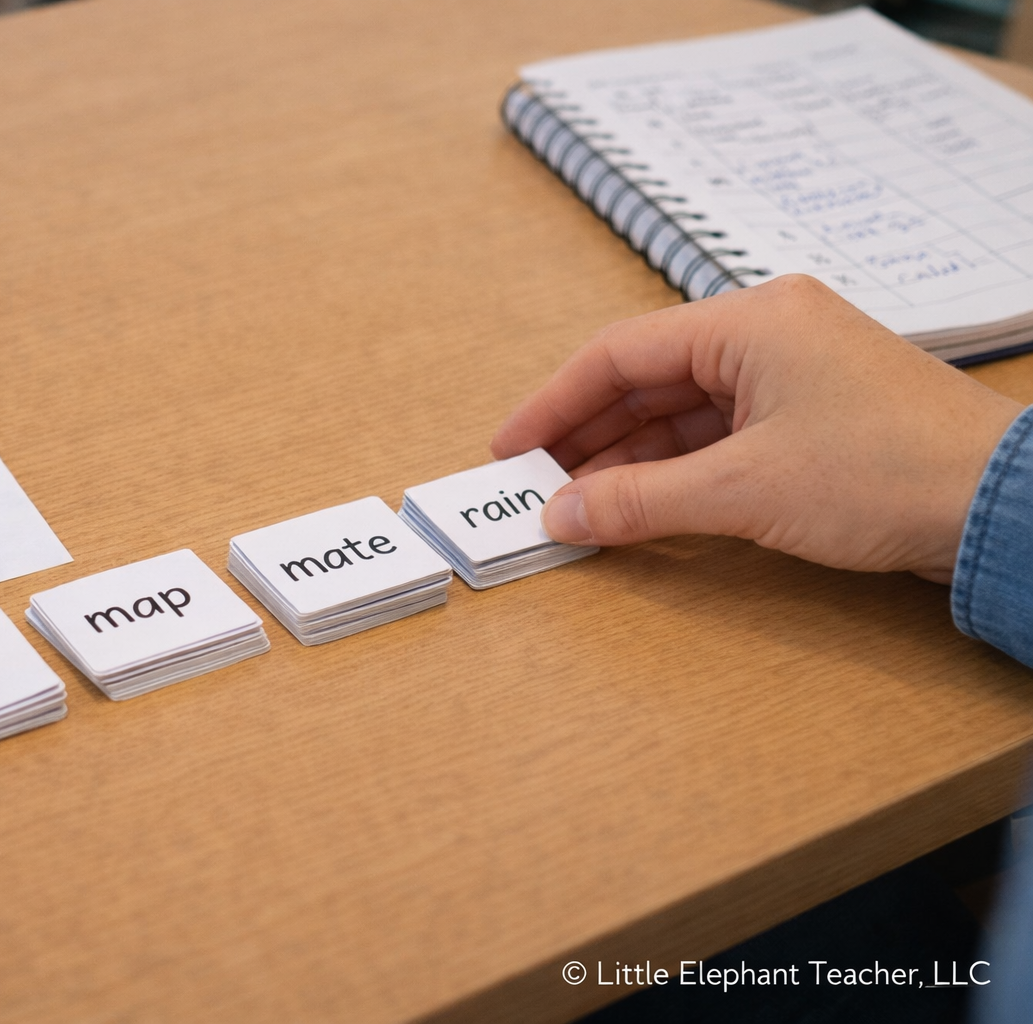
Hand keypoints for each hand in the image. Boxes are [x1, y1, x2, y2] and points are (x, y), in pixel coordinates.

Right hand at [490, 275, 1023, 582]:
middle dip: (587, 436)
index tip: (510, 448)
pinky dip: (676, 470)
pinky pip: (720, 434)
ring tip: (578, 505)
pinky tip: (641, 504)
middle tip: (536, 485)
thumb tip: (561, 514)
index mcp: (749, 320)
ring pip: (682, 411)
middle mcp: (768, 332)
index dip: (553, 403)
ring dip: (629, 458)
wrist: (1003, 507)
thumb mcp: (742, 489)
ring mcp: (794, 373)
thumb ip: (639, 500)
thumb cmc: (890, 471)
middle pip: (647, 380)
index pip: (619, 353)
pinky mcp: (813, 415)